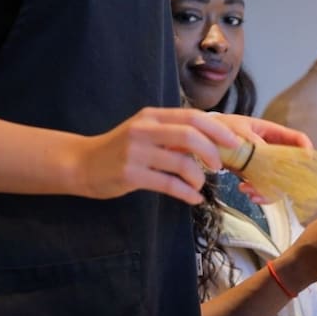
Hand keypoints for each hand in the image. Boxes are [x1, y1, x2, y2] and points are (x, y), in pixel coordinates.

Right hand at [73, 107, 240, 203]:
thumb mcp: (146, 132)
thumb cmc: (120, 149)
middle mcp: (144, 130)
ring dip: (198, 177)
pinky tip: (193, 198)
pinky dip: (186, 193)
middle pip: (189, 135)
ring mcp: (136, 152)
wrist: (82, 163)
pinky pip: (168, 184)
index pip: (192, 116)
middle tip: (219, 166)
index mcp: (152, 117)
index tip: (235, 143)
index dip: (218, 129)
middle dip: (212, 152)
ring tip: (199, 185)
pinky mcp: (130, 175)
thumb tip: (212, 141)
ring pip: (181, 162)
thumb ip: (174, 134)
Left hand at [215, 113, 314, 203]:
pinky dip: (257, 193)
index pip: (298, 140)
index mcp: (273, 133)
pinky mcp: (254, 175)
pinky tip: (244, 189)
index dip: (306, 150)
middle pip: (293, 168)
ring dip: (267, 191)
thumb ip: (252, 140)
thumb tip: (264, 153)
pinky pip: (263, 189)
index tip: (307, 160)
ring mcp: (265, 165)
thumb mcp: (238, 129)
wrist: (205, 138)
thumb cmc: (223, 126)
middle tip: (272, 184)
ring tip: (248, 190)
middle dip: (286, 180)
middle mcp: (273, 151)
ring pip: (279, 183)